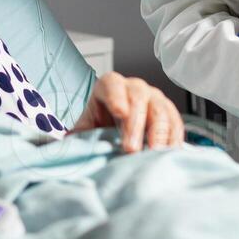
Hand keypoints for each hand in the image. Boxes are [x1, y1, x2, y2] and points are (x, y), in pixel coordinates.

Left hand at [69, 71, 184, 152]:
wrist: (119, 131)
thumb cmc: (101, 126)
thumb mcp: (86, 129)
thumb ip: (76, 135)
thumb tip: (62, 145)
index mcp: (110, 86)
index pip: (112, 84)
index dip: (116, 97)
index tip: (119, 113)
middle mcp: (135, 88)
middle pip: (138, 99)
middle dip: (135, 125)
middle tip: (130, 149)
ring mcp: (155, 99)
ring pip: (160, 111)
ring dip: (158, 134)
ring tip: (152, 154)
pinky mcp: (170, 114)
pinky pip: (175, 124)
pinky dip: (173, 140)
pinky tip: (167, 154)